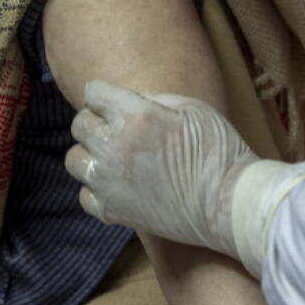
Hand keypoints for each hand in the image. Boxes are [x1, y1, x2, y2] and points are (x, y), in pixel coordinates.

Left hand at [65, 80, 258, 257]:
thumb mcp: (190, 107)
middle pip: (79, 124)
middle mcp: (113, 146)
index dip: (103, 95)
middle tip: (116, 127)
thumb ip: (150, 100)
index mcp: (134, 115)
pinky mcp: (113, 211)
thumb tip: (127, 102)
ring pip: (74, 160)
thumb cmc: (217, 150)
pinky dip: (95, 189)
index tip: (113, 101)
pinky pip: (85, 195)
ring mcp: (109, 182)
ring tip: (111, 156)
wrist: (229, 203)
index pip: (93, 93)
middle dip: (95, 121)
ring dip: (89, 154)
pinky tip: (115, 185)